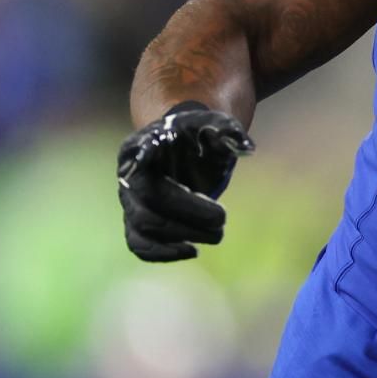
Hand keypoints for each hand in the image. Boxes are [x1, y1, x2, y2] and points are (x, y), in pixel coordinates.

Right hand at [117, 101, 254, 260]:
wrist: (186, 148)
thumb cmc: (199, 134)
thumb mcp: (215, 123)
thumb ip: (228, 130)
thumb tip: (247, 146)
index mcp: (143, 143)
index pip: (138, 152)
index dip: (141, 158)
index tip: (146, 157)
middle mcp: (130, 175)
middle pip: (149, 199)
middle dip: (188, 212)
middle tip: (222, 218)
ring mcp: (130, 201)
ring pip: (143, 226)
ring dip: (181, 235)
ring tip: (217, 235)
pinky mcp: (136, 223)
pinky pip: (139, 245)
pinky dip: (163, 253)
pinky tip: (193, 251)